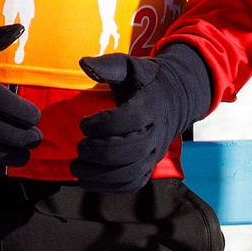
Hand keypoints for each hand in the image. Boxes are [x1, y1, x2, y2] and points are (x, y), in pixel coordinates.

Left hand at [73, 46, 211, 193]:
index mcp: (152, 104)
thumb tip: (83, 63)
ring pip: (132, 172)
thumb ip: (108, 66)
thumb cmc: (145, 82)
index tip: (83, 124)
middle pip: (133, 150)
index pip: (132, 118)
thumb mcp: (130, 67)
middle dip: (101, 152)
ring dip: (101, 175)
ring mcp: (154, 152)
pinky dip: (109, 187)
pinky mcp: (149, 167)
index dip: (105, 124)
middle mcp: (157, 132)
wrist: (175, 99)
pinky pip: (133, 184)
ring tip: (76, 168)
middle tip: (79, 148)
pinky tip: (87, 180)